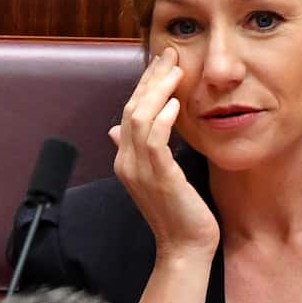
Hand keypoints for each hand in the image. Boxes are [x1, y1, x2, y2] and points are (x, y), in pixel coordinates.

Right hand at [110, 47, 219, 254]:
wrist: (184, 247)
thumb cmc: (178, 213)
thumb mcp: (158, 176)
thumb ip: (140, 151)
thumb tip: (117, 129)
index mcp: (125, 160)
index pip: (130, 112)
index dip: (145, 84)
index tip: (164, 62)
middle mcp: (126, 163)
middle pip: (132, 109)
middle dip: (151, 79)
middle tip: (170, 55)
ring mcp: (139, 170)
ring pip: (140, 119)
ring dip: (158, 91)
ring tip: (176, 70)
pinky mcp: (158, 177)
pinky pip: (154, 140)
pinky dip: (163, 118)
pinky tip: (176, 103)